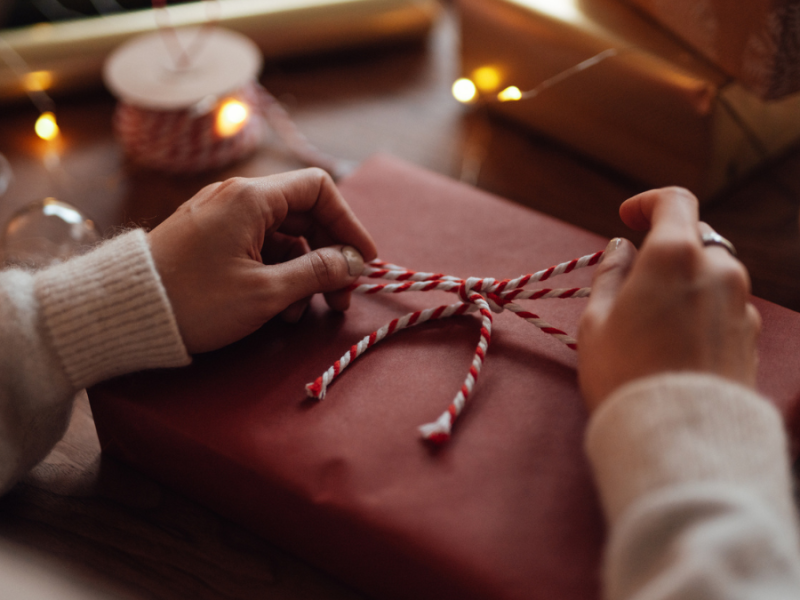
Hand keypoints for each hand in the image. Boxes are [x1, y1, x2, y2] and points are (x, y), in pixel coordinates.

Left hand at [149, 168, 377, 353]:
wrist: (124, 312)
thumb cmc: (194, 299)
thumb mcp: (265, 291)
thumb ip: (317, 272)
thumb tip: (353, 263)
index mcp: (252, 197)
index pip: (320, 189)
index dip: (349, 223)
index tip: (363, 260)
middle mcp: (237, 198)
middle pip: (304, 215)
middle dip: (328, 256)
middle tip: (341, 297)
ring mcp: (221, 218)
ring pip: (282, 237)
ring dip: (302, 272)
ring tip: (303, 312)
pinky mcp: (210, 240)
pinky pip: (257, 249)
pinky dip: (276, 275)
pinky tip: (277, 309)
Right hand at [577, 187, 760, 411]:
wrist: (679, 435)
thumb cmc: (624, 374)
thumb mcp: (596, 321)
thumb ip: (610, 274)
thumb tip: (621, 248)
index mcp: (676, 255)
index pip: (674, 201)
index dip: (648, 203)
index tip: (627, 218)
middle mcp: (719, 270)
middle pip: (695, 240)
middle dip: (665, 252)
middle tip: (633, 284)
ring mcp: (741, 304)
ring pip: (713, 276)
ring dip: (685, 284)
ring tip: (653, 323)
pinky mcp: (752, 337)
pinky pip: (725, 309)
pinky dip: (702, 312)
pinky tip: (677, 346)